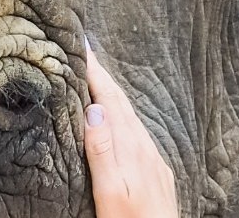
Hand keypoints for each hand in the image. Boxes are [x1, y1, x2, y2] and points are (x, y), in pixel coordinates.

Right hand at [82, 43, 178, 217]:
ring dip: (112, 95)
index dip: (95, 73)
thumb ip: (102, 151)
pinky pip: (138, 133)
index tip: (81, 46)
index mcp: (131, 148)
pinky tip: (119, 120)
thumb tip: (93, 109)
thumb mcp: (111, 191)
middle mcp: (144, 148)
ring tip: (97, 78)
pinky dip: (123, 117)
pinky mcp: (157, 172)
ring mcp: (153, 160)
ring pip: (130, 117)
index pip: (109, 101)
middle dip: (103, 76)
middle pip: (121, 104)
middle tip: (86, 52)